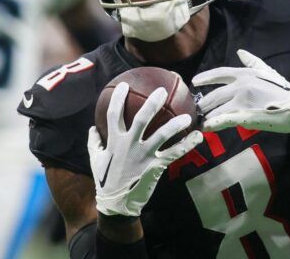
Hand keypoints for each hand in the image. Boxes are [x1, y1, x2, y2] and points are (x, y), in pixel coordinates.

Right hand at [87, 82, 202, 216]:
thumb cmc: (105, 180)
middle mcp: (129, 145)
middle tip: (162, 91)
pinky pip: (174, 153)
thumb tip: (92, 128)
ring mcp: (143, 156)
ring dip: (176, 124)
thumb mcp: (95, 159)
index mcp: (114, 140)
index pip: (114, 114)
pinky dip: (187, 144)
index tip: (124, 84)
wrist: (116, 204)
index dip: (118, 98)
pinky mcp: (155, 166)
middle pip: (141, 118)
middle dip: (152, 103)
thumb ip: (93, 142)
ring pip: (162, 135)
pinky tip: (198, 136)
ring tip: (187, 115)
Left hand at [192, 49, 289, 133]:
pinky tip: (206, 127)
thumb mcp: (267, 72)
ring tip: (201, 121)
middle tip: (197, 110)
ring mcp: (242, 101)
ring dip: (207, 116)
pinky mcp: (245, 115)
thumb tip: (241, 51)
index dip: (205, 78)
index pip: (219, 73)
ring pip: (217, 109)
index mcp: (245, 74)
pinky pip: (224, 120)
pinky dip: (213, 124)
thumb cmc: (283, 91)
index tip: (194, 82)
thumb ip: (252, 62)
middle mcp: (241, 85)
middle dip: (204, 103)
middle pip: (214, 95)